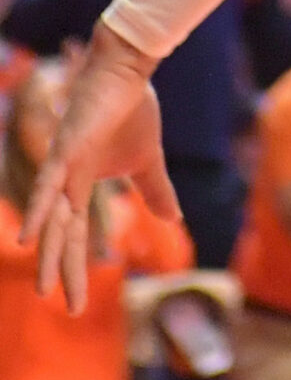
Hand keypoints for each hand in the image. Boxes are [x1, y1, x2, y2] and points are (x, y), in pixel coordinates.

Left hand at [23, 24, 179, 313]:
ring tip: (44, 288)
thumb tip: (174, 220)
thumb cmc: (134, 109)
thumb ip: (155, 190)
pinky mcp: (67, 149)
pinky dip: (39, 211)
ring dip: (48, 254)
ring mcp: (63, 166)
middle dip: (64, 272)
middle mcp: (66, 182)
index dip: (75, 269)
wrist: (129, 69)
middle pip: (61, 236)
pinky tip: (27, 236)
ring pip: (51, 219)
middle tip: (71, 309)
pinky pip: (49, 185)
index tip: (76, 305)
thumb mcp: (148, 159)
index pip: (74, 236)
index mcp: (82, 185)